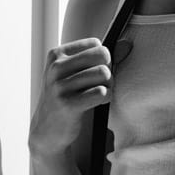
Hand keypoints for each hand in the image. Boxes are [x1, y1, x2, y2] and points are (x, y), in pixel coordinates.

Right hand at [28, 38, 112, 157]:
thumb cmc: (67, 96)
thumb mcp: (75, 72)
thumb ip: (99, 57)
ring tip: (101, 93)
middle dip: (109, 69)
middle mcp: (56, 68)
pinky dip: (107, 97)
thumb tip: (127, 44)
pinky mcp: (68, 104)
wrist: (47, 129)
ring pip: (103, 73)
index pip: (96, 44)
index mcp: (57, 55)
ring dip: (109, 85)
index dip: (102, 59)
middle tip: (103, 83)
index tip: (94, 72)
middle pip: (102, 55)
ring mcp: (60, 86)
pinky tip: (99, 102)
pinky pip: (102, 92)